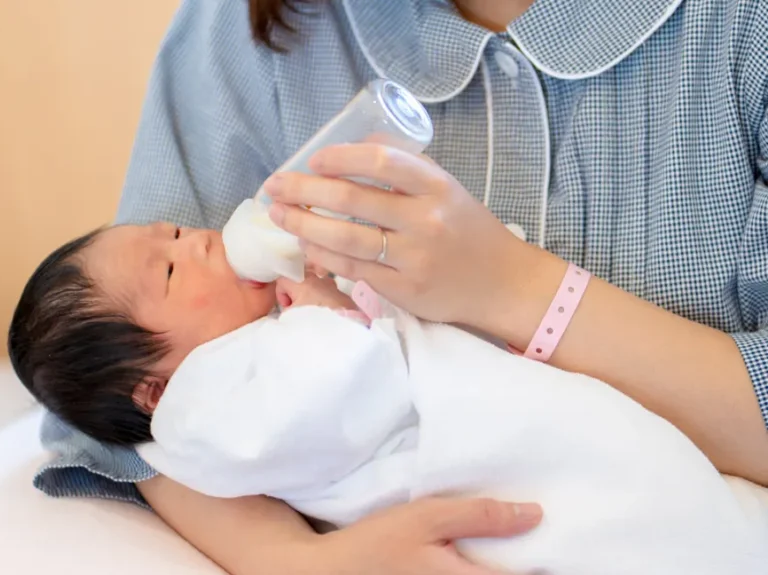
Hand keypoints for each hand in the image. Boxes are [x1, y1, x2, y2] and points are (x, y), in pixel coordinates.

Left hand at [263, 143, 557, 330]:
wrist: (502, 282)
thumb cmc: (467, 230)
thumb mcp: (446, 189)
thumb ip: (405, 170)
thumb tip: (355, 146)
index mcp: (437, 186)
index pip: (381, 163)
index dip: (341, 157)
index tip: (314, 159)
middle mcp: (426, 219)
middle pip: (352, 199)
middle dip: (304, 190)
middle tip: (275, 185)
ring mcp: (414, 257)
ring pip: (346, 238)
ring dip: (303, 224)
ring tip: (279, 215)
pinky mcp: (405, 289)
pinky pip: (353, 269)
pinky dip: (323, 255)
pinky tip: (306, 245)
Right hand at [313, 497, 542, 574]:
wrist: (335, 571)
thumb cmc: (379, 543)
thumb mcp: (428, 517)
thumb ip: (481, 516)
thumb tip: (534, 513)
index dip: (546, 556)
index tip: (553, 534)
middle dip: (525, 558)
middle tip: (529, 531)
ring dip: (501, 562)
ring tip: (507, 541)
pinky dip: (484, 565)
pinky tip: (478, 551)